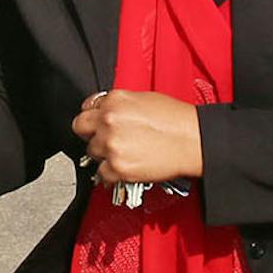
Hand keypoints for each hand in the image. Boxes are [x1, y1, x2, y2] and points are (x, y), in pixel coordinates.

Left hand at [73, 90, 203, 185]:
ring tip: (123, 153)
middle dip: (91, 134)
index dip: (92, 117)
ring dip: (103, 154)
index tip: (96, 124)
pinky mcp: (117, 167)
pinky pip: (101, 173)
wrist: (191, 140)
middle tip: (105, 139)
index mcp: (115, 100)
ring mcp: (111, 145)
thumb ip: (119, 105)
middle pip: (80, 129)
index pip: (86, 108)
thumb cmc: (176, 119)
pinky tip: (122, 168)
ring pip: (91, 152)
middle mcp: (109, 120)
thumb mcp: (144, 98)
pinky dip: (110, 174)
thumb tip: (106, 112)